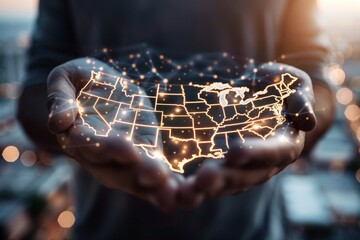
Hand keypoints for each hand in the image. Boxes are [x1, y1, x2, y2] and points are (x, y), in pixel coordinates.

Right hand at [47, 58, 181, 211]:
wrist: (102, 90)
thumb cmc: (84, 81)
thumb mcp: (67, 78)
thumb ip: (60, 98)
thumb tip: (58, 122)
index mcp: (79, 137)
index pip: (91, 146)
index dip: (108, 148)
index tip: (127, 149)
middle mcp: (101, 157)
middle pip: (118, 171)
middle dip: (138, 174)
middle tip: (158, 177)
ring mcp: (125, 161)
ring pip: (139, 181)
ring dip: (157, 189)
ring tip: (175, 192)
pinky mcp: (146, 156)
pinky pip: (158, 176)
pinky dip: (173, 186)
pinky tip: (190, 192)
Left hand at [179, 63, 316, 204]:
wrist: (263, 95)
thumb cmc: (278, 87)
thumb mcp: (294, 83)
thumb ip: (301, 99)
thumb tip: (308, 122)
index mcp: (286, 144)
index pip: (275, 152)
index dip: (257, 153)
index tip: (234, 151)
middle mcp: (266, 163)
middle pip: (248, 176)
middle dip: (227, 178)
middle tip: (204, 178)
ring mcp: (245, 169)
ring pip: (229, 185)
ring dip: (209, 190)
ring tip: (188, 191)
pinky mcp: (226, 168)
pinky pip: (214, 182)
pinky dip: (198, 187)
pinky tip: (179, 189)